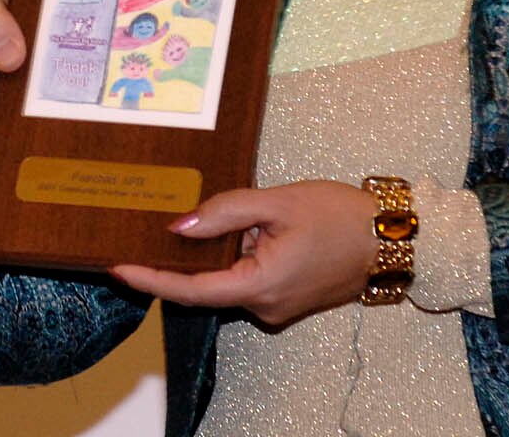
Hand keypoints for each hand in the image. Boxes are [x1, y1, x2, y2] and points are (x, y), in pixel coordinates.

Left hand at [111, 180, 375, 325]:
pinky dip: (233, 255)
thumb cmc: (339, 216)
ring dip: (213, 251)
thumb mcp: (278, 202)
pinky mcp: (285, 298)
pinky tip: (231, 228)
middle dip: (178, 258)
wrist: (391, 237)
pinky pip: (246, 278)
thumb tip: (179, 226)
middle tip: (144, 227)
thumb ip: (226, 211)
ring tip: (197, 214)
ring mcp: (276, 306)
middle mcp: (264, 306)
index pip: (191, 291)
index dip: (151, 279)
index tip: (118, 267)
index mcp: (260, 286)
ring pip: (227, 279)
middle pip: (206, 285)